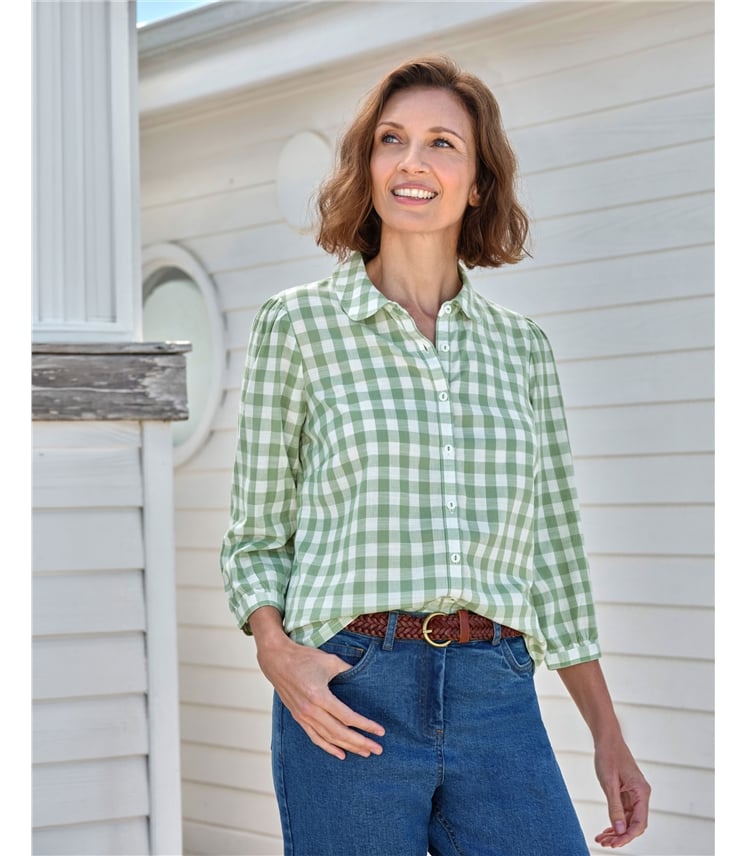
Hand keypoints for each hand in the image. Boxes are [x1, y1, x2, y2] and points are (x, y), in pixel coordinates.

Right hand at [252, 611, 384, 759]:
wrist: (277, 659)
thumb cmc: (304, 657)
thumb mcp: (330, 661)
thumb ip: (348, 670)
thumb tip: (366, 677)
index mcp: (319, 696)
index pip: (347, 717)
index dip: (365, 725)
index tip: (380, 731)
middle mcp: (310, 710)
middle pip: (339, 733)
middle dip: (360, 742)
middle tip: (377, 749)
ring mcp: (302, 716)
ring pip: (328, 738)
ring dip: (348, 747)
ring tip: (365, 752)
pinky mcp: (298, 717)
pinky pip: (315, 737)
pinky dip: (328, 747)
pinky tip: (341, 754)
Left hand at [593, 737, 650, 847]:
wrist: (607, 739)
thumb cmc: (608, 756)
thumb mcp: (609, 783)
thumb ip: (615, 807)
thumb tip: (620, 831)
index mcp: (641, 792)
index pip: (639, 823)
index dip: (627, 836)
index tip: (613, 844)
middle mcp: (641, 795)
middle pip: (634, 824)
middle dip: (620, 836)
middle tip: (603, 843)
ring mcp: (635, 794)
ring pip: (629, 820)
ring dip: (616, 831)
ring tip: (601, 839)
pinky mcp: (628, 792)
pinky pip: (624, 813)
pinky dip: (615, 821)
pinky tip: (606, 829)